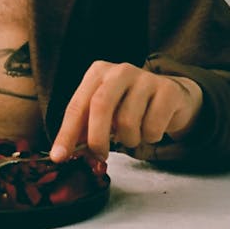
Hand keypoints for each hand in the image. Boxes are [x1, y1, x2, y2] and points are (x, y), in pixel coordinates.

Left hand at [50, 61, 203, 162]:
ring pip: (128, 121)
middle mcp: (119, 71)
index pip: (77, 105)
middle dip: (97, 138)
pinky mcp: (167, 90)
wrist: (170, 96)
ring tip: (133, 135)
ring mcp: (145, 78)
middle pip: (100, 106)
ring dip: (129, 140)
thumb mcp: (105, 112)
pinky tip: (151, 129)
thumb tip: (64, 153)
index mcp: (97, 73)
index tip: (59, 157)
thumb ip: (85, 128)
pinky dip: (150, 137)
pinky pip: (152, 127)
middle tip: (100, 156)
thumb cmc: (130, 106)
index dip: (67, 133)